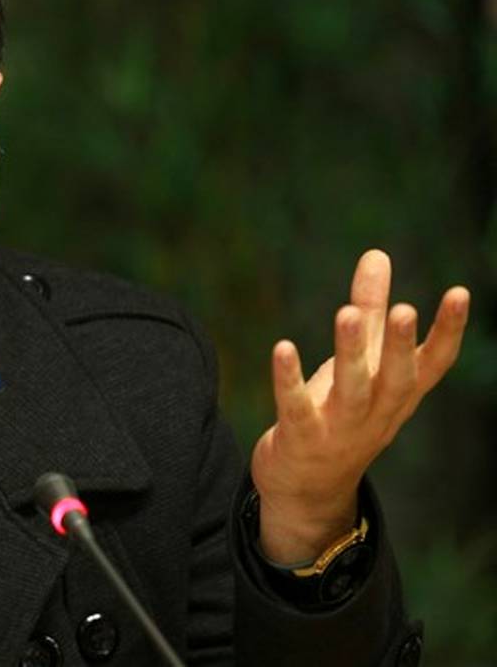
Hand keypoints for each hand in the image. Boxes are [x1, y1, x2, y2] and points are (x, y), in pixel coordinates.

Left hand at [251, 250, 468, 563]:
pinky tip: (283, 347)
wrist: (308, 489)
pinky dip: (289, 379)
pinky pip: (296, 408)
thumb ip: (370, 308)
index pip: (433, 364)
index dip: (448, 331)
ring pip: (351, 391)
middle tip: (406, 308)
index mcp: (397, 395)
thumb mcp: (361, 362)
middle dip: (402, 345)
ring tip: (347, 312)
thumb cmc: (340, 412)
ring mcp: (340, 429)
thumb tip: (377, 253)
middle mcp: (377, 413)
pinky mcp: (301, 438)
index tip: (459, 293)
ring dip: (350, 354)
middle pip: (395, 379)